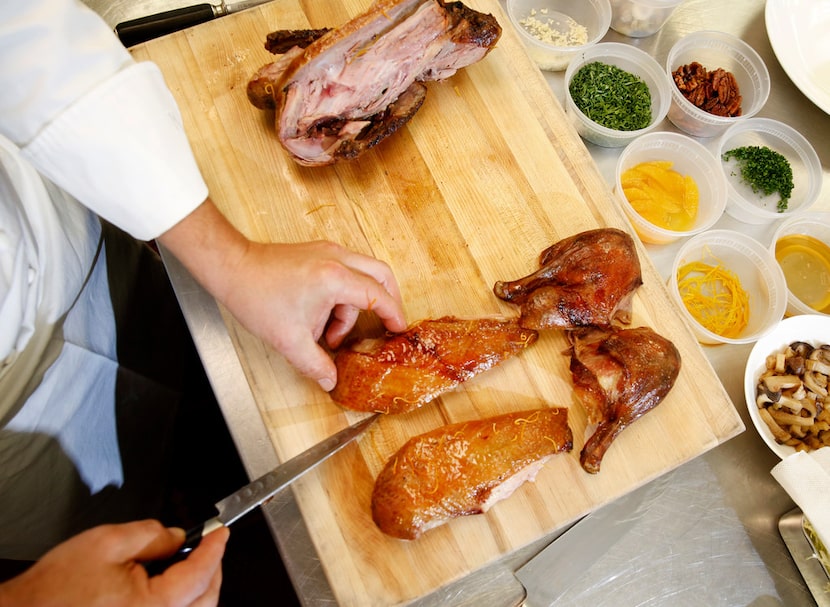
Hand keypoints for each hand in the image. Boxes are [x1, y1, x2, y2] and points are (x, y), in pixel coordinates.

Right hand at [0, 520, 228, 606]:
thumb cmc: (56, 588)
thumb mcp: (107, 542)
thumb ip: (152, 535)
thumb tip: (179, 536)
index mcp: (153, 606)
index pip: (200, 574)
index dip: (215, 549)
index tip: (221, 533)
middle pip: (205, 601)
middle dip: (214, 570)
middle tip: (212, 546)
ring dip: (201, 590)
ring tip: (195, 563)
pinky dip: (183, 605)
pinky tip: (173, 587)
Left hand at [222, 239, 406, 389]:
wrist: (231, 268)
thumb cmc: (256, 296)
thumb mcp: (289, 340)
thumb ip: (315, 364)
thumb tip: (331, 380)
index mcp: (335, 279)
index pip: (379, 295)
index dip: (393, 314)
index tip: (399, 329)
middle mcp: (337, 259)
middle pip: (381, 274)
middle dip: (388, 299)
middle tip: (388, 322)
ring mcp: (327, 251)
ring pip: (361, 273)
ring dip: (355, 303)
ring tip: (330, 332)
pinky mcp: (318, 252)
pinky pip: (345, 270)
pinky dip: (343, 293)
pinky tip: (322, 315)